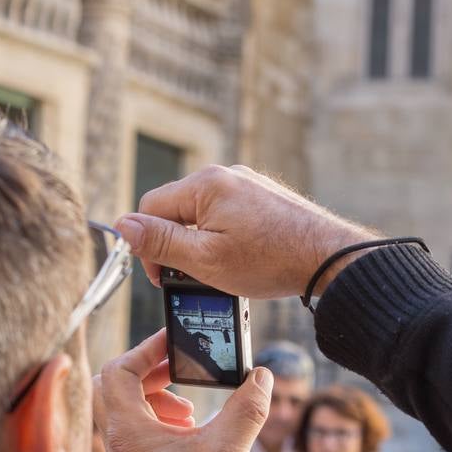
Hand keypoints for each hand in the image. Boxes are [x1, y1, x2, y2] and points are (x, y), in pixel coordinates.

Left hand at [94, 329, 272, 451]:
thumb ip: (247, 408)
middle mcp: (119, 441)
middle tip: (184, 366)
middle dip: (152, 369)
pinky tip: (191, 430)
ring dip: (157, 394)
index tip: (176, 343)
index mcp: (129, 432)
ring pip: (127, 406)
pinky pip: (138, 427)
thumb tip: (261, 376)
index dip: (147, 349)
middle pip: (119, 384)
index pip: (120, 370)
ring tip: (190, 406)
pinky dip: (160, 417)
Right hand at [116, 165, 375, 298]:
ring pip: (201, 213)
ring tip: (222, 269)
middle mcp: (225, 174)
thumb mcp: (205, 259)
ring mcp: (246, 183)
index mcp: (204, 184)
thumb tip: (121, 226)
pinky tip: (242, 258)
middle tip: (194, 277)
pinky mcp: (262, 196)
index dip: (149, 246)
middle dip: (177, 244)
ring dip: (201, 242)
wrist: (329, 258)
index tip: (165, 276)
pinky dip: (225, 236)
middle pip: (176, 209)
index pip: (150, 208)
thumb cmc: (270, 261)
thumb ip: (160, 242)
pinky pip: (227, 213)